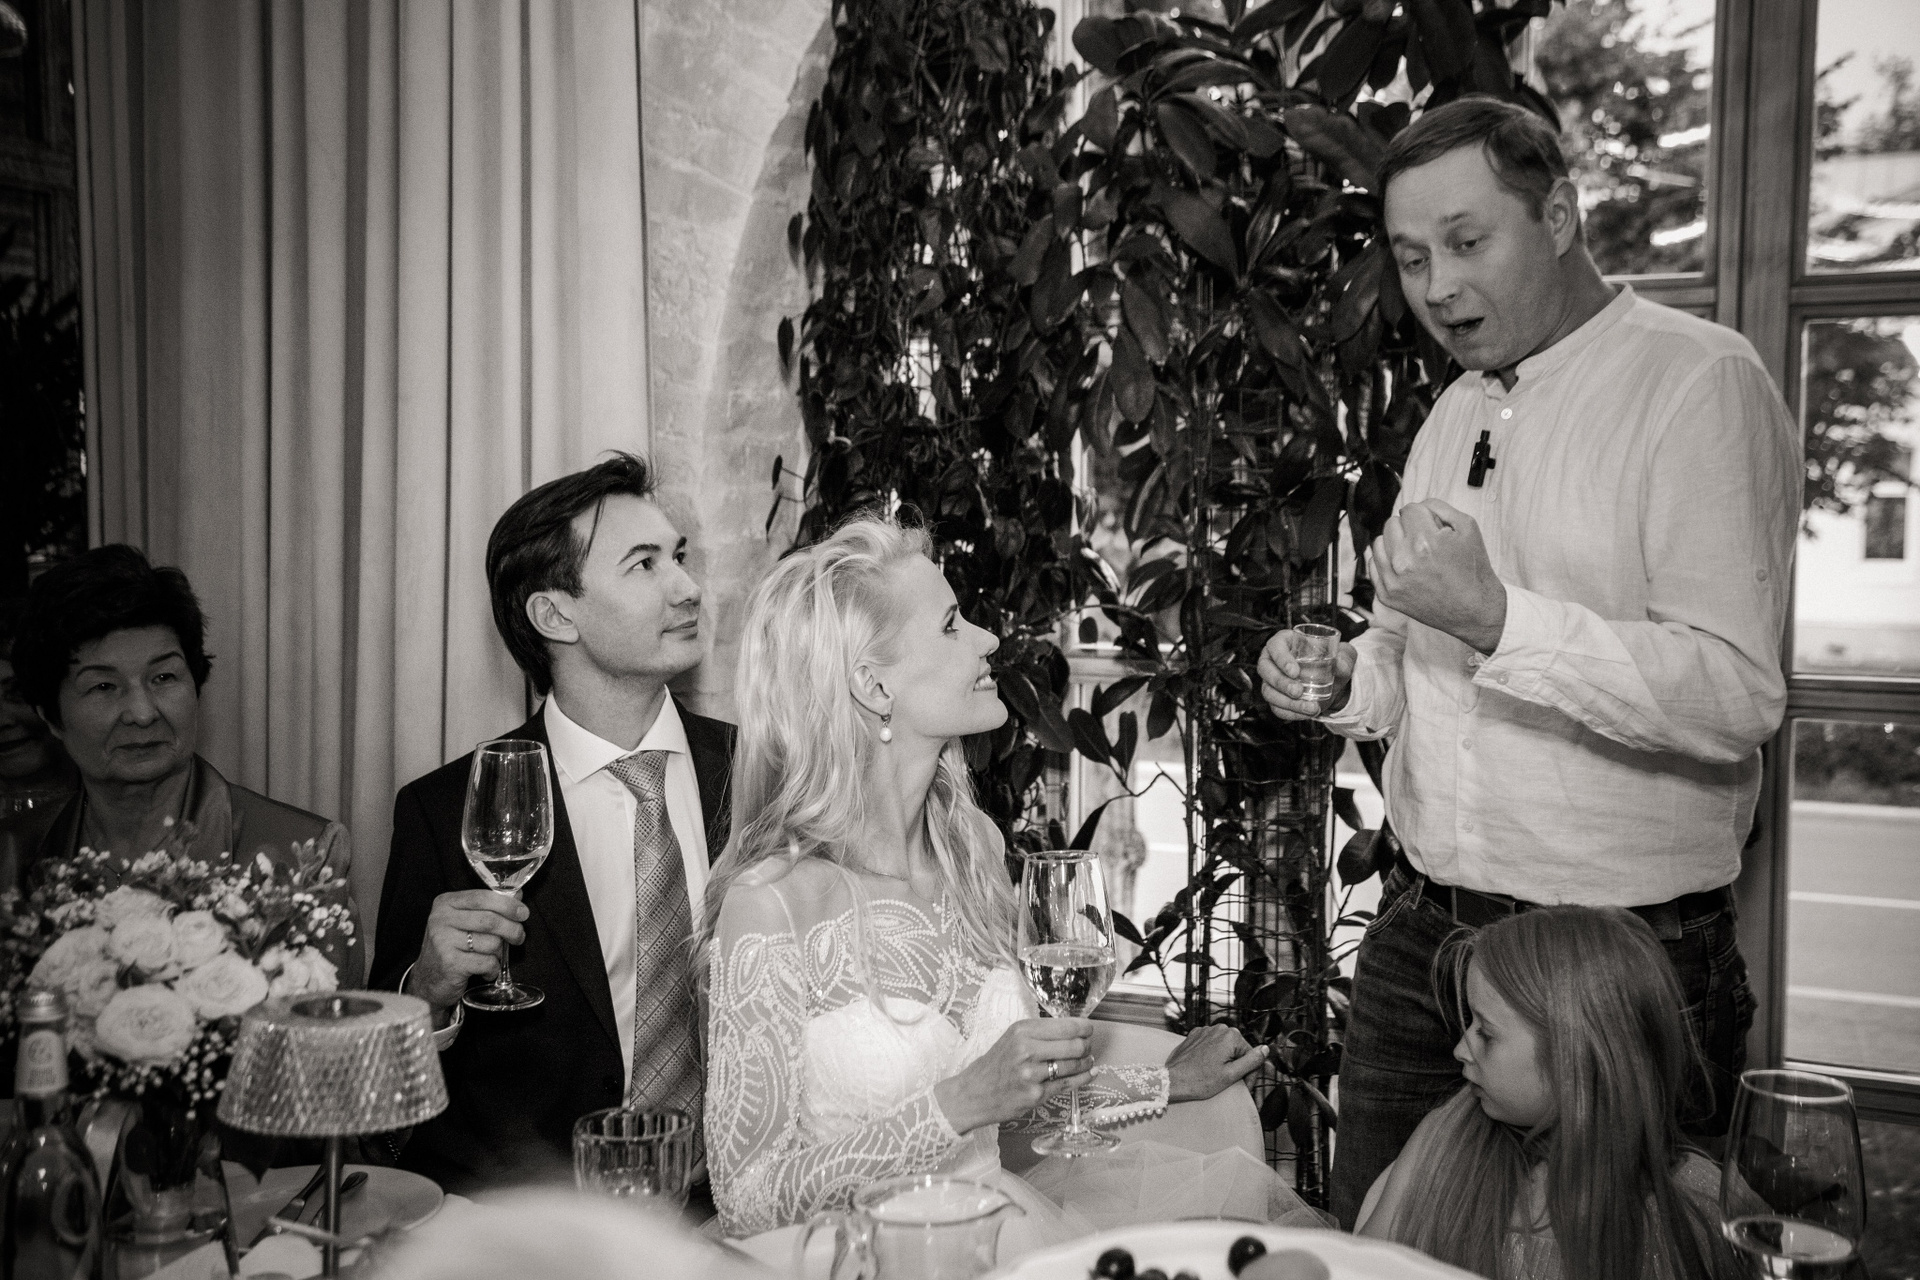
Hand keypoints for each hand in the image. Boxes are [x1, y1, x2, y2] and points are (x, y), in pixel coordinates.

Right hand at [405, 889, 528, 1021]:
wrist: (428, 980)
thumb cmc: (451, 948)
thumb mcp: (464, 922)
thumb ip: (488, 908)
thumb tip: (517, 895)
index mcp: (446, 903)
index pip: (483, 897)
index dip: (508, 905)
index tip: (523, 913)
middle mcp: (441, 919)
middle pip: (490, 920)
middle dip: (512, 929)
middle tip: (518, 937)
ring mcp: (443, 941)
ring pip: (491, 942)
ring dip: (499, 953)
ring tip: (491, 957)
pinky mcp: (450, 963)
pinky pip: (486, 962)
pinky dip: (492, 968)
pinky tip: (486, 971)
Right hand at [934, 1017, 1095, 1133]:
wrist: (974, 1093)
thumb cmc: (996, 1064)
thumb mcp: (1013, 1038)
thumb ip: (1040, 1033)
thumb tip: (1074, 1029)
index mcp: (1022, 1031)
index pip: (1066, 1026)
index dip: (1084, 1028)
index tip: (1089, 1030)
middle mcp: (1027, 1050)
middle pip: (1074, 1045)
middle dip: (1087, 1046)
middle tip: (1088, 1047)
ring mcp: (1032, 1074)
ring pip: (1073, 1065)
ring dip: (1086, 1063)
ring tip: (1088, 1060)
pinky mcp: (1036, 1094)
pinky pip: (1067, 1084)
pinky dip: (1082, 1078)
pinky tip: (1089, 1073)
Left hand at [1165, 1023, 1268, 1102]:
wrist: (1173, 1080)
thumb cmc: (1201, 1081)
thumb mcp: (1231, 1074)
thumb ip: (1251, 1061)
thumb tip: (1265, 1048)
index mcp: (1231, 1036)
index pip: (1250, 1055)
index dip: (1250, 1074)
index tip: (1245, 1087)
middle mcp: (1218, 1028)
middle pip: (1237, 1050)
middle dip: (1237, 1066)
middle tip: (1231, 1084)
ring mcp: (1205, 1030)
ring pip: (1224, 1047)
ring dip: (1225, 1061)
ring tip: (1217, 1077)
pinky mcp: (1194, 1035)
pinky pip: (1211, 1045)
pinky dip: (1212, 1056)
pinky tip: (1207, 1068)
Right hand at [1258, 630, 1356, 719]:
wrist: (1334, 683)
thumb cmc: (1334, 661)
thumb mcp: (1344, 655)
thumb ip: (1345, 658)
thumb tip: (1339, 665)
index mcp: (1285, 642)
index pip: (1275, 646)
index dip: (1281, 659)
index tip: (1295, 671)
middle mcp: (1273, 660)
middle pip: (1265, 670)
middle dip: (1281, 683)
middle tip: (1298, 691)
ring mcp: (1271, 681)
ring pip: (1268, 692)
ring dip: (1287, 702)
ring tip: (1310, 707)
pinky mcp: (1275, 698)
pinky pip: (1276, 708)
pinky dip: (1291, 713)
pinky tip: (1306, 713)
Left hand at [1373, 500, 1507, 654]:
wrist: (1473, 610)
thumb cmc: (1472, 569)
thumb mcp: (1467, 527)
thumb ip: (1439, 507)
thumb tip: (1418, 505)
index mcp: (1424, 542)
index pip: (1410, 509)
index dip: (1424, 516)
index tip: (1433, 528)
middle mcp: (1404, 561)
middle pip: (1392, 523)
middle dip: (1409, 527)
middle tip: (1426, 541)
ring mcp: (1392, 580)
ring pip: (1379, 542)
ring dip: (1395, 543)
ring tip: (1415, 554)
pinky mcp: (1386, 595)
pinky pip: (1373, 565)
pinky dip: (1387, 562)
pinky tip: (1405, 567)